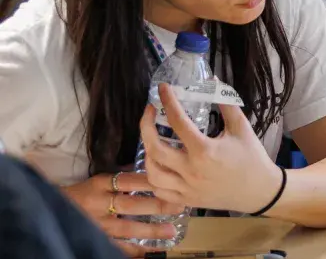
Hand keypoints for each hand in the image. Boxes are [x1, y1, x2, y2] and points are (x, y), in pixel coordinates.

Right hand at [62, 170, 183, 256]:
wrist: (49, 211)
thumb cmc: (79, 195)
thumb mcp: (96, 181)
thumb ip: (120, 178)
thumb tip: (150, 170)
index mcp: (99, 184)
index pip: (128, 180)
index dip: (149, 181)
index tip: (171, 180)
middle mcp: (98, 204)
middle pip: (131, 204)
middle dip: (157, 205)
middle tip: (179, 206)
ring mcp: (96, 225)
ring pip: (127, 228)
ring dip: (151, 230)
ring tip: (171, 232)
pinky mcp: (94, 239)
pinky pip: (117, 247)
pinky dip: (134, 251)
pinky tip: (150, 253)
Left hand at [140, 83, 283, 214]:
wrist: (259, 191)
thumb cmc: (252, 157)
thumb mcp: (241, 128)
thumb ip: (226, 104)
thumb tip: (213, 81)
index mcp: (205, 150)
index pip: (178, 121)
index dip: (168, 101)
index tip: (163, 88)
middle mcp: (191, 170)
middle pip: (155, 148)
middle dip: (145, 126)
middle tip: (149, 112)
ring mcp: (187, 188)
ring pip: (153, 172)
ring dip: (147, 152)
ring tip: (152, 139)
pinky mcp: (186, 200)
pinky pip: (159, 191)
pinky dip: (153, 176)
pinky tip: (158, 164)